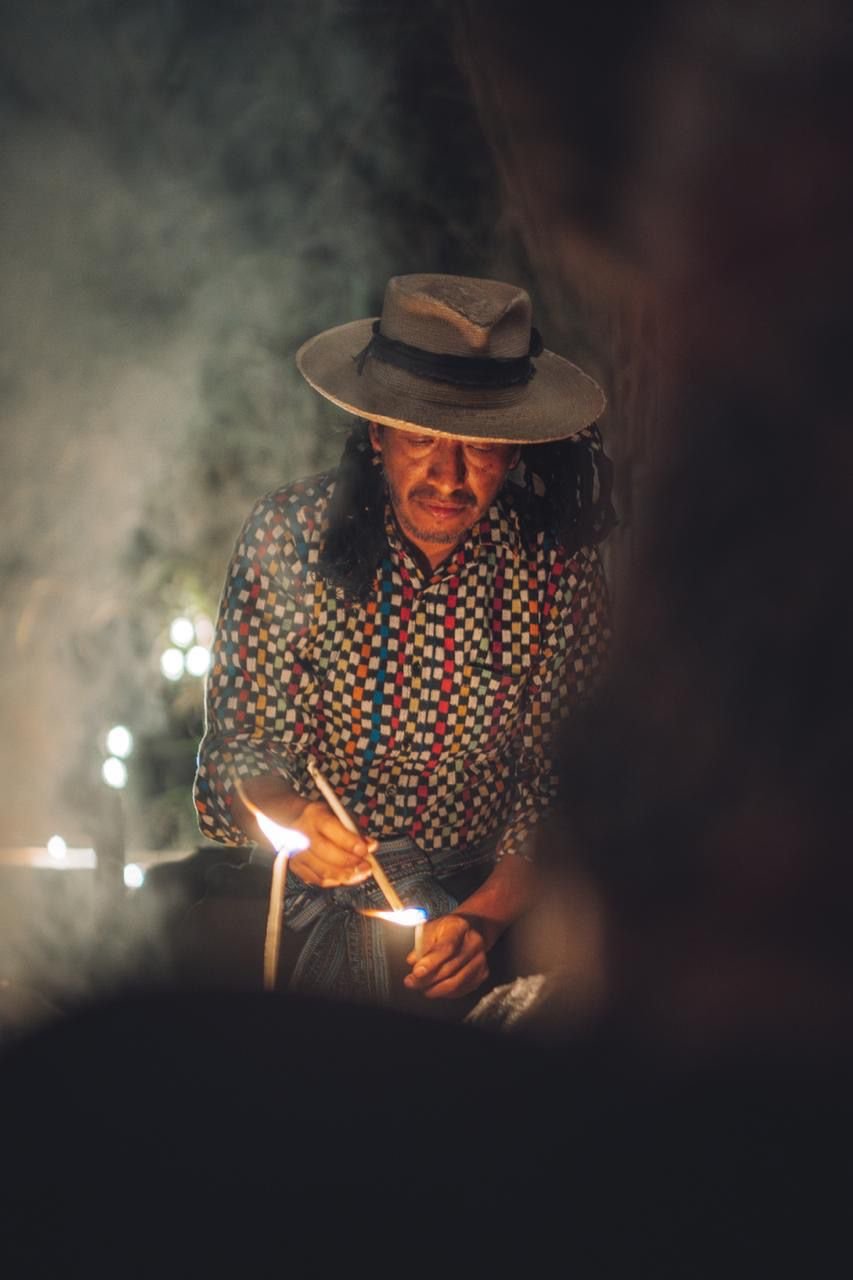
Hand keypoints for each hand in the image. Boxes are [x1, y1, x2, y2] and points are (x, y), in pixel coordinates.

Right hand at [233, 777, 375, 888]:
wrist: (286, 818)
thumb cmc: (318, 816)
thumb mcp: (336, 813)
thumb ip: (354, 828)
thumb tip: (371, 845)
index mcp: (313, 815)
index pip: (332, 830)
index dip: (351, 842)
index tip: (367, 849)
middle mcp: (301, 834)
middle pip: (327, 853)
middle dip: (351, 862)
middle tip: (367, 866)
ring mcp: (296, 852)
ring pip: (322, 870)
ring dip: (346, 875)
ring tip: (361, 874)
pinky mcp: (295, 866)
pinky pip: (317, 880)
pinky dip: (334, 881)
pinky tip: (346, 877)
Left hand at [403, 913, 494, 999]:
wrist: (471, 928)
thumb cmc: (448, 928)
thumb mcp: (432, 928)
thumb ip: (421, 944)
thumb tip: (412, 961)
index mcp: (459, 927)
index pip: (446, 948)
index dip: (430, 963)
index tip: (416, 972)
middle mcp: (474, 943)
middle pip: (449, 968)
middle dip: (426, 979)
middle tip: (411, 982)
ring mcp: (480, 959)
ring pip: (455, 983)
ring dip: (435, 989)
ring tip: (422, 987)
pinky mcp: (482, 973)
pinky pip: (462, 989)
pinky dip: (446, 992)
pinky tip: (436, 988)